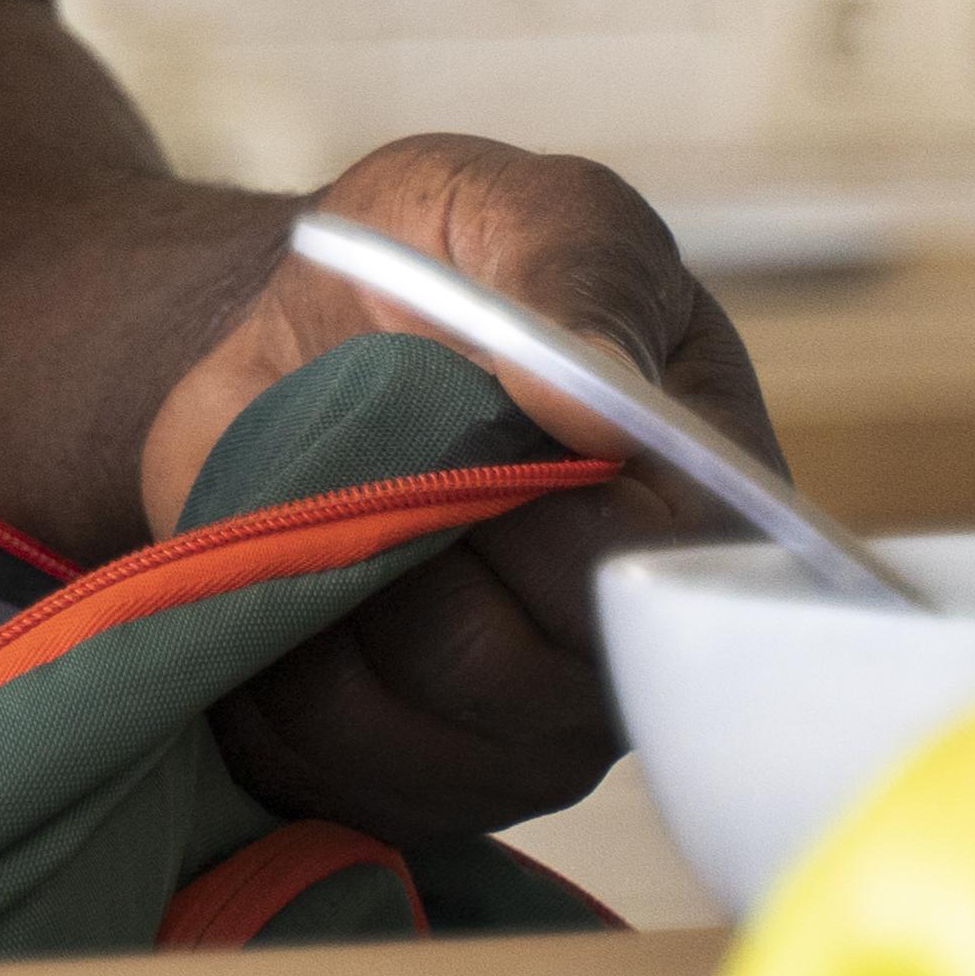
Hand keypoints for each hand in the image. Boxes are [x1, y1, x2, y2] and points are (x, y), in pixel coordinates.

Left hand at [148, 135, 771, 844]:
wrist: (289, 327)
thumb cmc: (426, 262)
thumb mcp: (501, 203)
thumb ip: (575, 264)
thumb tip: (602, 398)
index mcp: (703, 505)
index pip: (651, 570)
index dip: (541, 509)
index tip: (457, 416)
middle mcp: (634, 642)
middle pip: (532, 666)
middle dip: (417, 544)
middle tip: (367, 443)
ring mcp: (529, 727)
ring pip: (425, 718)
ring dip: (339, 595)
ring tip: (320, 491)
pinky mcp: (415, 772)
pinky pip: (334, 766)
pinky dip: (271, 665)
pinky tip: (274, 571)